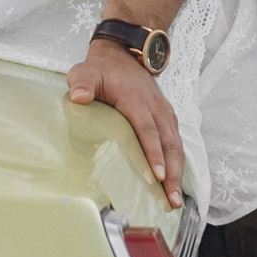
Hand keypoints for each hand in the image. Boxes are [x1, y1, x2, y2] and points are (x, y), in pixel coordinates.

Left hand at [65, 35, 183, 204]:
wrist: (123, 56)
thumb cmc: (102, 70)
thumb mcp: (85, 71)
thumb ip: (82, 83)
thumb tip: (78, 97)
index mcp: (136, 100)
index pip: (147, 129)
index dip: (153, 153)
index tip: (157, 176)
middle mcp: (156, 108)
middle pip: (168, 144)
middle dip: (171, 173)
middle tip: (171, 200)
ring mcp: (164, 114)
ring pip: (176, 147)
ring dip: (177, 174)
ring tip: (174, 200)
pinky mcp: (167, 120)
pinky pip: (175, 145)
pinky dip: (177, 165)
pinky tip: (173, 186)